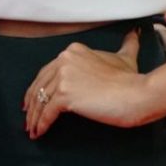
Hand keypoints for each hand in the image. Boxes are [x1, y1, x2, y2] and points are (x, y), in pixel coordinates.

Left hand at [22, 30, 157, 138]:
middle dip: (32, 102)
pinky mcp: (65, 94)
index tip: (35, 97)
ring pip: (40, 99)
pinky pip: (47, 112)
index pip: (48, 71)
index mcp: (74, 51)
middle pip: (40, 84)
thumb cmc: (131, 79)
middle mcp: (65, 59)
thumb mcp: (125, 57)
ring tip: (33, 129)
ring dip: (34, 117)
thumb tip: (135, 33)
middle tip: (28, 116)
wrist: (136, 93)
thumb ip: (127, 44)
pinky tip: (40, 133)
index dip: (39, 86)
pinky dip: (41, 124)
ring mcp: (64, 76)